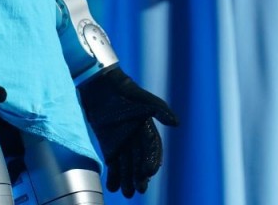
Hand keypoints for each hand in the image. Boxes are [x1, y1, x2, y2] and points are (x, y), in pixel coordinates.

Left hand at [78, 65, 178, 197]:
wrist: (100, 84)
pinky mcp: (108, 144)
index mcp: (146, 128)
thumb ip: (159, 110)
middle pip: (139, 161)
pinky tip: (113, 187)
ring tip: (127, 193)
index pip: (152, 149)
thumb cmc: (123, 89)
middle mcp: (135, 138)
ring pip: (127, 165)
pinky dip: (113, 175)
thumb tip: (177, 123)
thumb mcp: (143, 97)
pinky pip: (113, 163)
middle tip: (139, 189)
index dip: (152, 161)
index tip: (148, 172)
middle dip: (139, 176)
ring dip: (127, 179)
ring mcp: (121, 142)